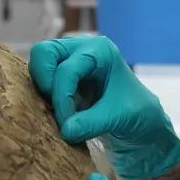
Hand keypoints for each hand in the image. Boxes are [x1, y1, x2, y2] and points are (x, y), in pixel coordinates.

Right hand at [29, 36, 179, 179]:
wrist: (142, 123)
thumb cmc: (137, 114)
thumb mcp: (118, 118)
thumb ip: (91, 123)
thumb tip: (65, 130)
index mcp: (100, 51)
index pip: (67, 69)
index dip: (62, 98)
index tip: (67, 125)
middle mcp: (81, 48)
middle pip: (44, 52)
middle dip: (44, 82)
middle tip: (54, 107)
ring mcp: (69, 60)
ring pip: (38, 64)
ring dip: (43, 90)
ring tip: (59, 112)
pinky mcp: (61, 76)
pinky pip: (40, 79)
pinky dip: (43, 96)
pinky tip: (58, 113)